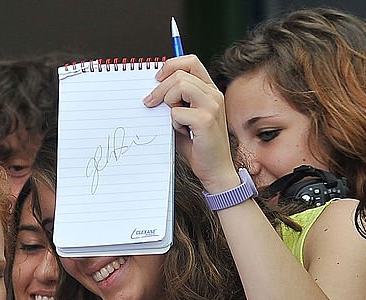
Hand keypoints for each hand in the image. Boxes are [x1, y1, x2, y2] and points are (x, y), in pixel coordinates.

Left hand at [143, 55, 239, 191]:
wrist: (216, 171)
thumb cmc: (199, 147)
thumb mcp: (185, 119)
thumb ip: (174, 102)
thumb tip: (152, 90)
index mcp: (210, 91)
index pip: (191, 62)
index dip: (171, 66)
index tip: (157, 79)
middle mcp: (214, 95)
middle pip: (180, 74)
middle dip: (160, 88)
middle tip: (150, 102)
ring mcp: (212, 106)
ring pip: (179, 85)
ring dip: (167, 101)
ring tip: (173, 120)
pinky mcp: (206, 120)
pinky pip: (177, 112)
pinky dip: (173, 123)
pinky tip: (182, 133)